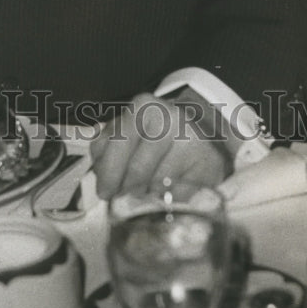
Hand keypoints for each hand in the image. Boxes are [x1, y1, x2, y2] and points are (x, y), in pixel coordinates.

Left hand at [90, 92, 230, 200]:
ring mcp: (190, 142)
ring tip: (147, 187)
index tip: (104, 191)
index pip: (118, 145)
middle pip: (137, 171)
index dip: (108, 173)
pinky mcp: (206, 165)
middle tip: (122, 196)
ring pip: (157, 186)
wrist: (201, 129)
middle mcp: (168, 120)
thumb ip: (107, 146)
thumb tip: (100, 175)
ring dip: (147, 194)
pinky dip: (168, 199)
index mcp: (142, 108)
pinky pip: (178, 196)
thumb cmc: (154, 132)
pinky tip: (169, 188)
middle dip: (126, 189)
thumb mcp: (127, 129)